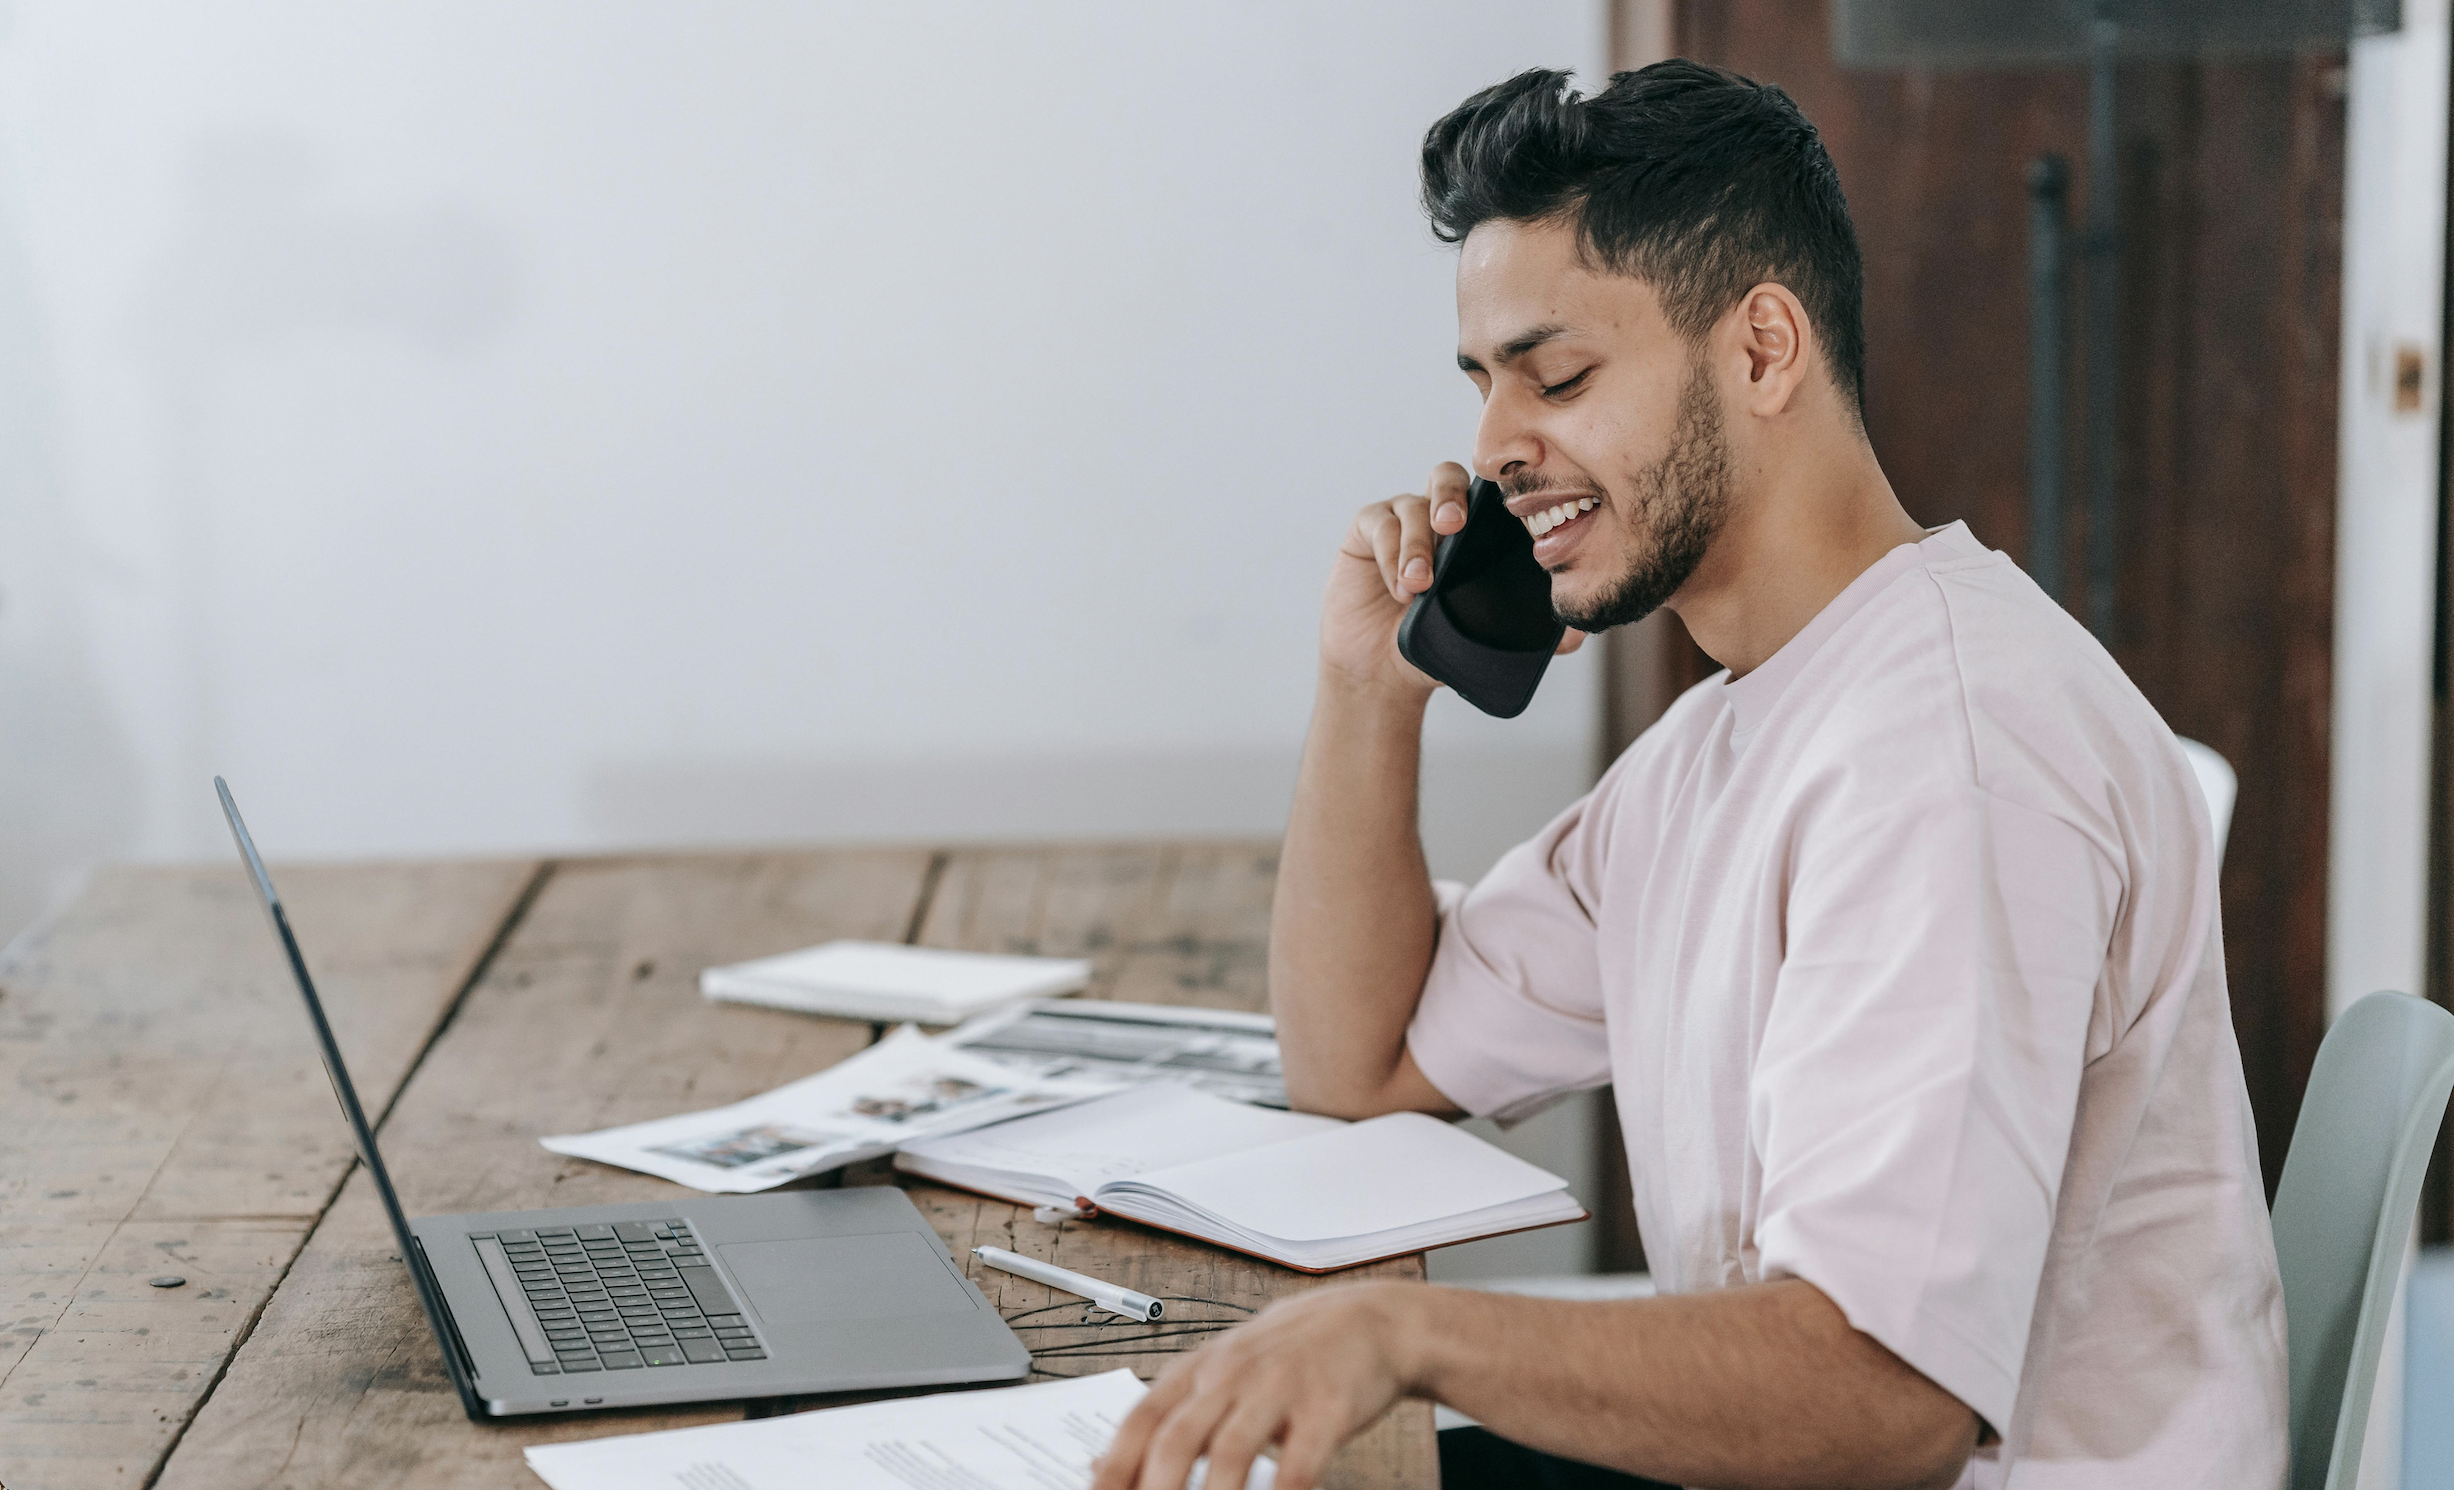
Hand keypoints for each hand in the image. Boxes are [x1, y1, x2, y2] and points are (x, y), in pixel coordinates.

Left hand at [1090, 1281, 1423, 1489]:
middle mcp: (1230, 1376)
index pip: (1140, 1421)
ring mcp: (1278, 1389)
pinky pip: (1298, 1465)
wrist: (1368, 1321)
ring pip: (1230, 1453)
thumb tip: (1098, 1466)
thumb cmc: (1285, 1357)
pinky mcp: (1325, 1409)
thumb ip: (1166, 1417)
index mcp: (1197, 1371)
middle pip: (1176, 1440)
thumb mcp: (1218, 1374)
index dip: (1113, 1468)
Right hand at [1320, 463, 1586, 699]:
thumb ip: (1532, 636)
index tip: (1505, 514)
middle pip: (1446, 477)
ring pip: (1412, 506)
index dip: (1496, 492)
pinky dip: (1390, 554)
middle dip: (1450, 497)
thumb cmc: (1437, 647)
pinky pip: (1379, 524)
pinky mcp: (1367, 532)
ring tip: (1419, 585)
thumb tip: (1575, 635)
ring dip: (1417, 543)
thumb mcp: (1486, 641)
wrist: (1385, 674)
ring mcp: (1401, 520)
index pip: (1487, 494)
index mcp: (1474, 533)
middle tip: (1453, 527)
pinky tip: (1398, 588)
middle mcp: (1437, 516)